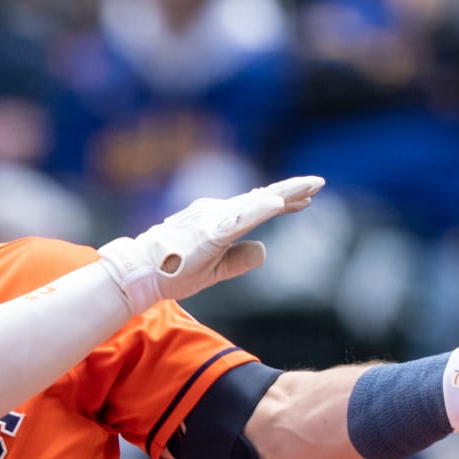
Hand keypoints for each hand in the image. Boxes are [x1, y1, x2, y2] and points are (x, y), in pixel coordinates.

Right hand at [97, 176, 323, 313]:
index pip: (257, 208)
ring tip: (309, 187)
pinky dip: (259, 210)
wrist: (139, 275)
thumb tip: (265, 250)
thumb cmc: (171, 271)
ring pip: (255, 204)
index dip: (284, 202)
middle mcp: (217, 214)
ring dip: (283, 194)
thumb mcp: (214, 270)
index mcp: (219, 222)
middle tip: (319, 183)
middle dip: (292, 190)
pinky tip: (278, 203)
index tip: (307, 198)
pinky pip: (238, 219)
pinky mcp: (208, 233)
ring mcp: (213, 221)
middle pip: (261, 200)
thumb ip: (239, 260)